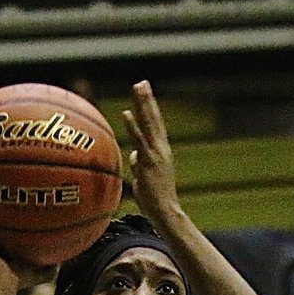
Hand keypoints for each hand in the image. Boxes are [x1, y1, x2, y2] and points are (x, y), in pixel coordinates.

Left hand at [122, 80, 180, 222]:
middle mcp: (161, 149)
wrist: (165, 212)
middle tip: (142, 82)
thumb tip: (133, 155)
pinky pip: (139, 140)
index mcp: (162, 152)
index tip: (145, 93)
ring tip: (138, 87)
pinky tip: (127, 113)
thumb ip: (140, 164)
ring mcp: (156, 154)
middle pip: (153, 120)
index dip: (150, 109)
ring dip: (143, 105)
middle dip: (147, 100)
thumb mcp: (145, 178)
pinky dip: (133, 126)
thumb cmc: (155, 200)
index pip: (155, 126)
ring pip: (148, 125)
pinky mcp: (149, 162)